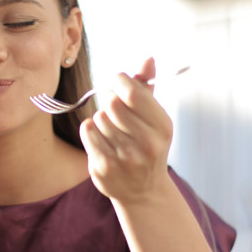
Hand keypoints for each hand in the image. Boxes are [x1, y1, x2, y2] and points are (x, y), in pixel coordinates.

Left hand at [79, 57, 172, 203]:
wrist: (143, 191)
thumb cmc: (147, 146)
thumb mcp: (154, 118)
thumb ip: (147, 88)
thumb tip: (148, 59)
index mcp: (162, 126)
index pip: (132, 92)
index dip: (119, 81)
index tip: (118, 82)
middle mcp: (147, 143)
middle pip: (112, 103)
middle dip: (109, 100)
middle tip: (113, 107)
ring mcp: (125, 158)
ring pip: (99, 117)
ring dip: (101, 119)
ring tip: (112, 131)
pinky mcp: (104, 167)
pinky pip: (88, 131)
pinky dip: (91, 131)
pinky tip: (101, 140)